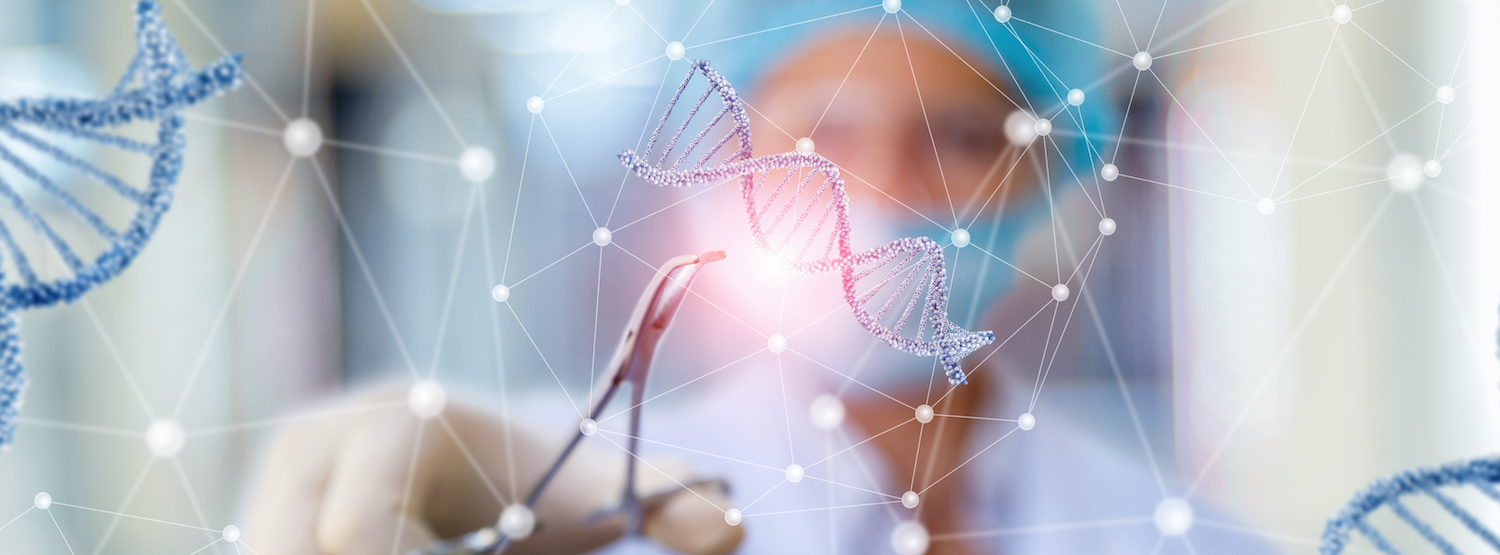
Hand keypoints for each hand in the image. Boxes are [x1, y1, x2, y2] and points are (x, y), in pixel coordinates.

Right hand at [245, 386, 742, 554]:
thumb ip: (667, 503)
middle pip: (299, 553)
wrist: (464, 460)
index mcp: (389, 421)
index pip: (360, 534)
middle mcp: (309, 446)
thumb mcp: (599, 488)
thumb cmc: (538, 478)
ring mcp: (267, 489)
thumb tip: (730, 528)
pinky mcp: (255, 525)